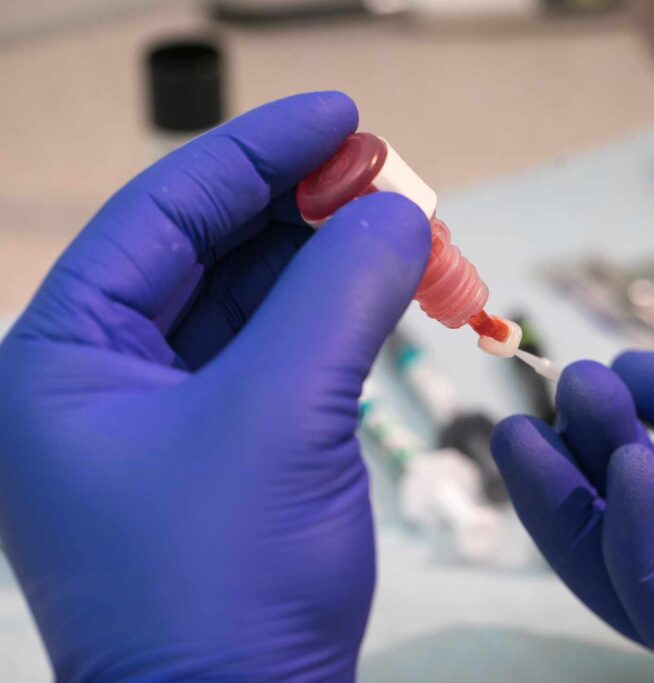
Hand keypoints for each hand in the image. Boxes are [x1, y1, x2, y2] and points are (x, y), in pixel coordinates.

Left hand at [0, 93, 429, 679]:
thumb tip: (398, 212)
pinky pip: (279, 352)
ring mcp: (164, 416)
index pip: (163, 217)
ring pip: (252, 300)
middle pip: (209, 251)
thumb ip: (341, 295)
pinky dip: (336, 316)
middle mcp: (101, 377)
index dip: (256, 154)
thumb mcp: (281, 417)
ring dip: (330, 262)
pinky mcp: (224, 448)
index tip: (343, 116)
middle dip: (304, 208)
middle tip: (392, 176)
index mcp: (63, 358)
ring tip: (409, 229)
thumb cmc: (223, 586)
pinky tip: (387, 288)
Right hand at [491, 333, 653, 681]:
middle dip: (563, 478)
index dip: (604, 430)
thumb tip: (623, 376)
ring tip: (532, 441)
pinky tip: (635, 474)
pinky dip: (640, 547)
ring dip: (573, 513)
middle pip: (618, 533)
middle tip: (522, 419)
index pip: (648, 473)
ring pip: (625, 581)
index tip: (574, 379)